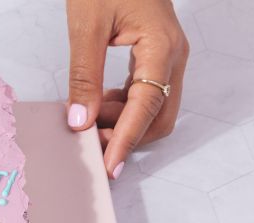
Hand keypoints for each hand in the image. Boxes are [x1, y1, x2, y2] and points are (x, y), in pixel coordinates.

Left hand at [65, 0, 188, 178]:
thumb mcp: (86, 28)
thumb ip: (84, 77)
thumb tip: (80, 120)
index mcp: (161, 47)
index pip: (147, 107)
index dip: (126, 139)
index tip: (109, 165)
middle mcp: (172, 55)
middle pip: (159, 116)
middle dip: (127, 136)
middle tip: (90, 145)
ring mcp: (168, 56)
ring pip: (153, 108)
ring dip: (123, 122)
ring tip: (88, 120)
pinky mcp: (156, 55)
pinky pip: (146, 93)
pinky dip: (123, 107)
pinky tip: (98, 104)